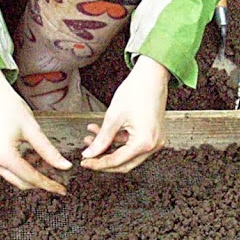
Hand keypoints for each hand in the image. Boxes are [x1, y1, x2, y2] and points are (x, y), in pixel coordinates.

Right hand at [0, 68, 71, 193]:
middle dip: (41, 183)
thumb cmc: (8, 106)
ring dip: (32, 176)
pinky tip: (36, 160)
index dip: (49, 184)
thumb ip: (49, 151)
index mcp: (3, 155)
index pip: (31, 177)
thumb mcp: (32, 129)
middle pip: (22, 182)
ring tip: (50, 170)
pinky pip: (8, 169)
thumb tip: (64, 166)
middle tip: (59, 182)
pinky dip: (22, 168)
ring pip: (15, 178)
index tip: (62, 188)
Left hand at [80, 55, 167, 172]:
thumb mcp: (113, 117)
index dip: (98, 163)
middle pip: (124, 164)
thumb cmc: (136, 91)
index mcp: (144, 142)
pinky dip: (117, 140)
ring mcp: (154, 141)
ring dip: (108, 148)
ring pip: (127, 154)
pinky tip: (101, 131)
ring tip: (90, 138)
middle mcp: (153, 145)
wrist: (151, 75)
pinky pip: (132, 144)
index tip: (84, 162)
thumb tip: (90, 154)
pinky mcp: (152, 135)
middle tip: (87, 157)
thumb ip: (101, 140)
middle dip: (103, 160)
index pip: (117, 161)